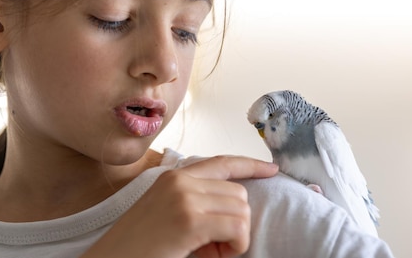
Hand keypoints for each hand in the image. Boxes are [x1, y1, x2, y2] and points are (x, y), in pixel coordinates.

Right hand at [82, 155, 277, 257]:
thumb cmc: (140, 246)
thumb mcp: (166, 213)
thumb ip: (196, 201)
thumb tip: (235, 208)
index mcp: (173, 176)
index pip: (221, 162)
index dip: (249, 164)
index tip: (271, 169)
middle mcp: (180, 180)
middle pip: (238, 192)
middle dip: (236, 222)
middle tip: (214, 247)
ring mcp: (184, 197)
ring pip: (241, 209)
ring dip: (235, 237)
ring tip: (210, 252)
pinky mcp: (189, 219)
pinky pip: (237, 227)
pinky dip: (235, 246)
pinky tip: (215, 255)